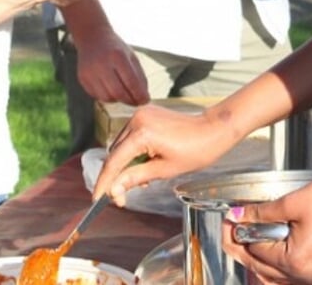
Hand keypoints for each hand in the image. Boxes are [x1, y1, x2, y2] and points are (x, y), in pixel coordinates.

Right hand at [73, 24, 149, 106]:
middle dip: (129, 100)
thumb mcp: (131, 56)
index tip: (145, 100)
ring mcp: (90, 72)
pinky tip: (110, 89)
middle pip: (118, 93)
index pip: (130, 82)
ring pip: (107, 97)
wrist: (92, 37)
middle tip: (135, 101)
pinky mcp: (82, 78)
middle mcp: (102, 64)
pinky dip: (107, 97)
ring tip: (123, 93)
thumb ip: (139, 76)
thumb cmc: (115, 48)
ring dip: (118, 100)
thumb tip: (144, 98)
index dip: (139, 95)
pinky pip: (97, 96)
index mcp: (117, 56)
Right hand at [92, 104, 242, 203]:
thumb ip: (135, 178)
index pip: (114, 161)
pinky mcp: (146, 113)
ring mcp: (141, 114)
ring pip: (121, 145)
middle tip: (122, 197)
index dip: (104, 182)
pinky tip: (146, 163)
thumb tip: (114, 189)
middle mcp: (137, 119)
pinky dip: (133, 151)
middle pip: (115, 153)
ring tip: (142, 179)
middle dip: (116, 176)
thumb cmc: (195, 151)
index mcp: (142, 133)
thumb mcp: (164, 170)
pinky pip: (131, 136)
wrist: (213, 129)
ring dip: (126, 163)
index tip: (98, 199)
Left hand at [224, 172, 311, 284]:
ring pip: (275, 275)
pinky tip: (270, 242)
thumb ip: (262, 213)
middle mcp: (307, 276)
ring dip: (260, 256)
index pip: (254, 253)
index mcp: (297, 263)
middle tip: (233, 226)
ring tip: (249, 233)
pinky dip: (277, 260)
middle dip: (244, 246)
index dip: (236, 235)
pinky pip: (291, 273)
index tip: (228, 220)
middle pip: (262, 268)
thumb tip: (238, 216)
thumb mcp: (293, 202)